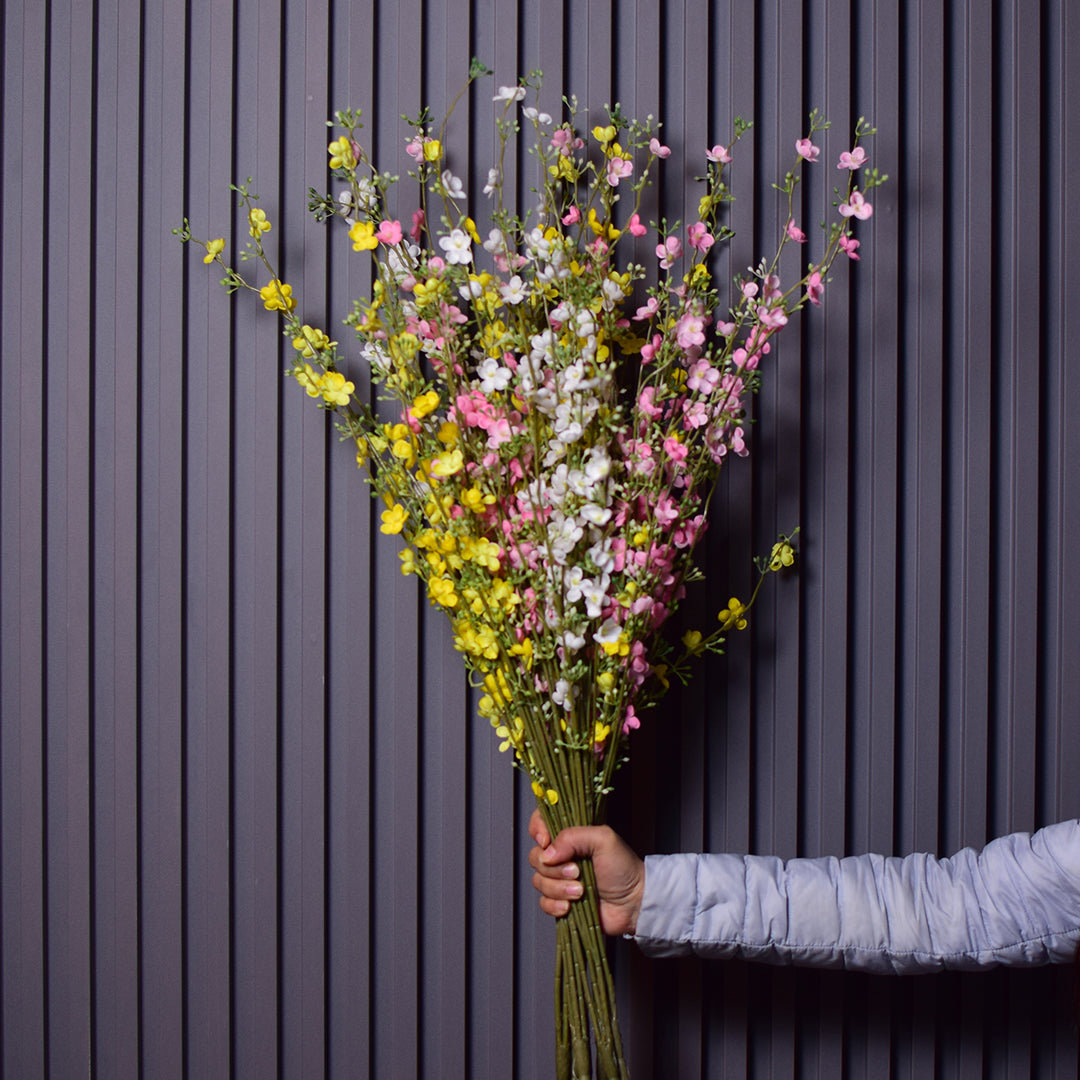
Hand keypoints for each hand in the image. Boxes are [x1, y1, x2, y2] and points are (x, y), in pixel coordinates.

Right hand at [527, 809, 644, 936]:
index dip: (537, 830)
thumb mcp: (603, 839)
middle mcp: (562, 855)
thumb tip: (547, 852)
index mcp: (570, 836)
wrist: (633, 903)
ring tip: (581, 891)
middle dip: (554, 868)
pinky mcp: (560, 901)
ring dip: (559, 888)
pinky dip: (554, 905)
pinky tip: (570, 906)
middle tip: (577, 872)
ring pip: (539, 881)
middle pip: (536, 856)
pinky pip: (543, 902)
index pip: (540, 822)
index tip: (546, 841)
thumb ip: (573, 837)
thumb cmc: (623, 868)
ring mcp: (560, 879)